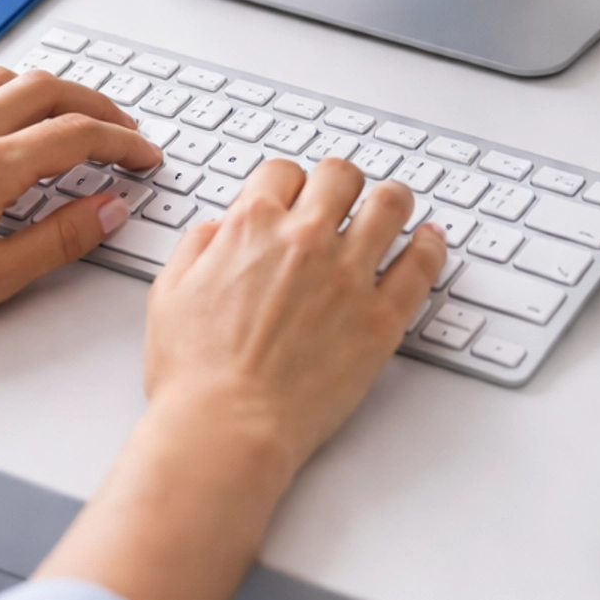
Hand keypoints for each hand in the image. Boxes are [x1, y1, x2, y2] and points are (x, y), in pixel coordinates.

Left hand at [0, 65, 161, 415]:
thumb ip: (59, 239)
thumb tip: (108, 209)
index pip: (77, 136)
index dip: (124, 143)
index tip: (145, 157)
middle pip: (47, 90)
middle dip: (96, 104)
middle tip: (123, 130)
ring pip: (1, 78)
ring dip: (47, 89)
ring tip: (70, 114)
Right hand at [39, 159, 445, 599]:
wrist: (226, 427)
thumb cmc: (195, 374)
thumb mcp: (170, 291)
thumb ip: (199, 246)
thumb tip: (221, 228)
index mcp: (252, 227)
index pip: (283, 172)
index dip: (289, 183)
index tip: (296, 197)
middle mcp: (305, 240)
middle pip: (341, 176)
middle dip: (341, 183)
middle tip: (345, 197)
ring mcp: (349, 276)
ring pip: (390, 205)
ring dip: (392, 201)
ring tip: (395, 207)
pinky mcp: (382, 318)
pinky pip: (421, 265)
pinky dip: (430, 246)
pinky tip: (429, 242)